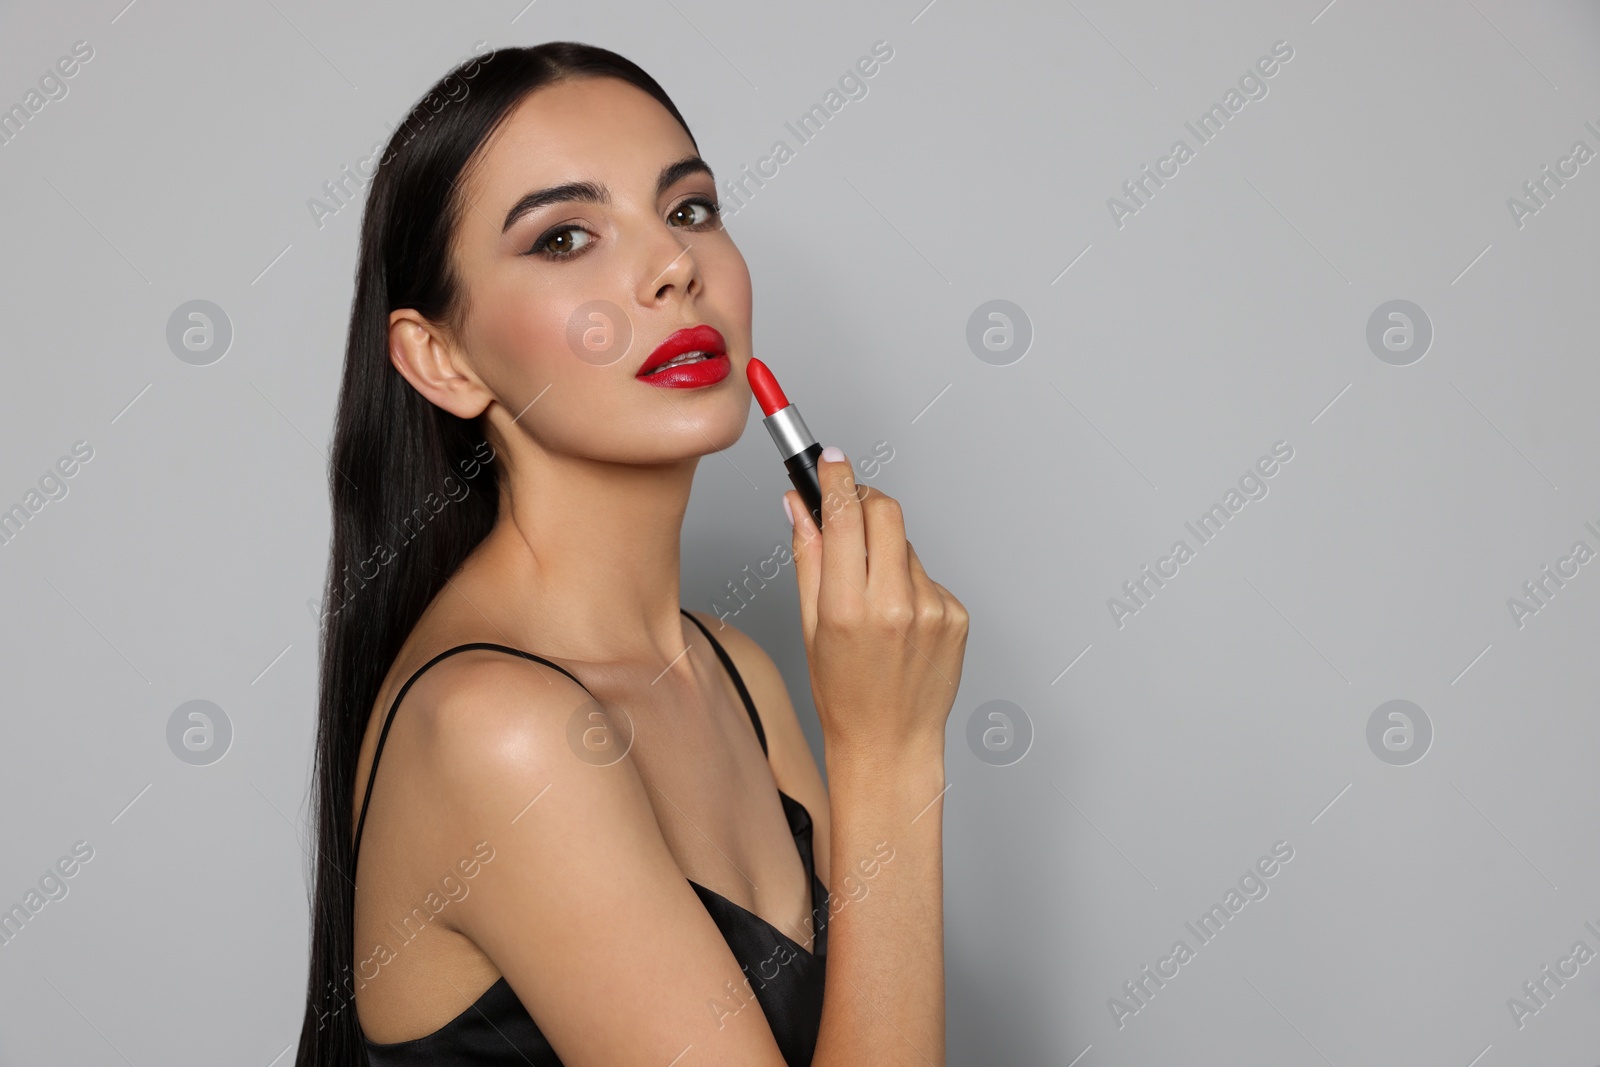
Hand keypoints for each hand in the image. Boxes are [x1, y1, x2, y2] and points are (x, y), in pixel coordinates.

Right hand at [784, 449, 968, 766]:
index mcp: (847, 608)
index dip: (835, 478)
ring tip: (872, 598)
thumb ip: (807, 558)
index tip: (831, 460)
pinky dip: (910, 584)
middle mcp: (894, 604)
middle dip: (864, 502)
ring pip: (905, 545)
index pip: (843, 516)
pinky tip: (899, 620)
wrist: (890, 742)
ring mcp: (932, 609)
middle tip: (847, 514)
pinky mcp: (956, 615)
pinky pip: (927, 576)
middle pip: (885, 512)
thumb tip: (798, 505)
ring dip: (886, 553)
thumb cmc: (844, 693)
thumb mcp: (810, 626)